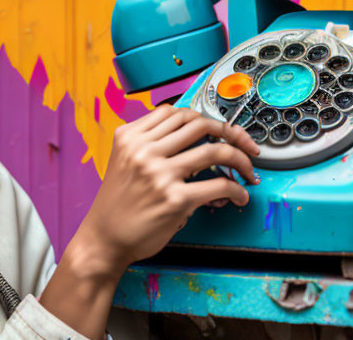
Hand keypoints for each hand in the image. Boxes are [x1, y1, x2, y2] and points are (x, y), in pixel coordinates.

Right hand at [38, 105, 260, 338]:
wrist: (104, 239)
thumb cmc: (117, 204)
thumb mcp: (124, 161)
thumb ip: (149, 144)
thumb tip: (194, 138)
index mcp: (130, 137)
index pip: (176, 113)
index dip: (204, 118)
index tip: (220, 129)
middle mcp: (144, 150)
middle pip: (200, 124)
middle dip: (231, 133)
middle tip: (244, 145)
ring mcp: (160, 174)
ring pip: (215, 151)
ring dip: (241, 160)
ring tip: (248, 171)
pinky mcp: (175, 199)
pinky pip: (219, 185)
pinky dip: (236, 190)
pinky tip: (239, 195)